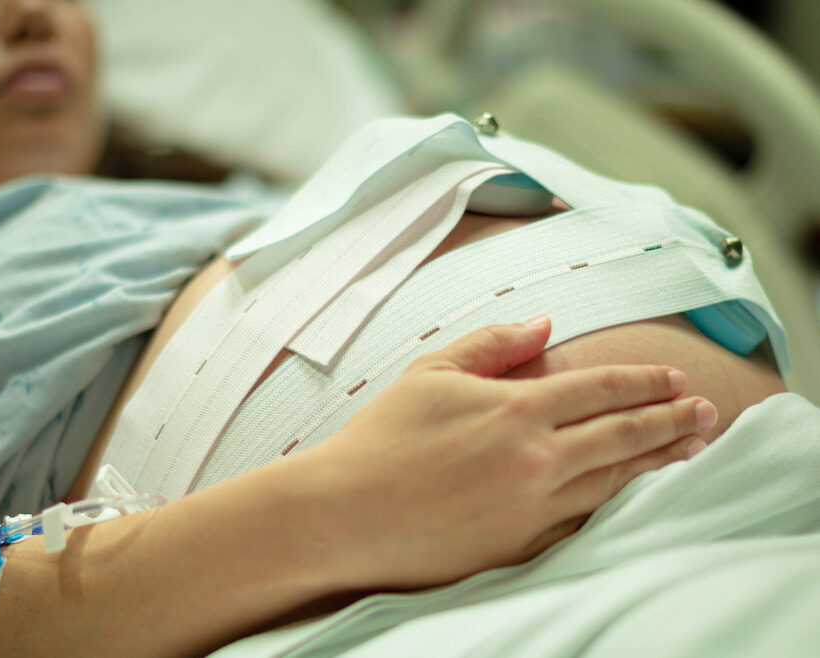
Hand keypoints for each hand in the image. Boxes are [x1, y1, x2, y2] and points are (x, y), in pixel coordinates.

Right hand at [300, 316, 715, 589]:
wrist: (346, 512)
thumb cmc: (381, 438)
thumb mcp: (432, 372)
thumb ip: (493, 344)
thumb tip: (545, 325)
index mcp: (516, 408)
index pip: (600, 389)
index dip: (643, 382)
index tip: (671, 378)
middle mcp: (537, 458)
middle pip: (624, 434)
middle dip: (670, 419)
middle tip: (704, 411)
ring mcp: (534, 506)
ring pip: (616, 480)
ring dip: (658, 461)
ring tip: (689, 449)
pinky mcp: (522, 544)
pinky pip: (585, 520)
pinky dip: (617, 504)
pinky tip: (633, 494)